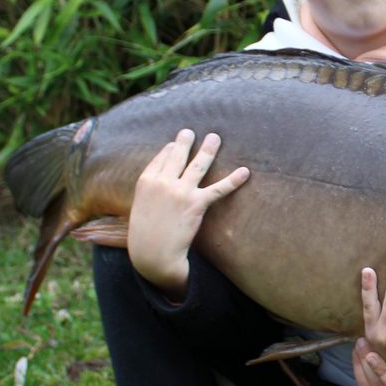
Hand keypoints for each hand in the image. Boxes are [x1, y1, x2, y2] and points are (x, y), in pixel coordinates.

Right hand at [126, 129, 247, 298]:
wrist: (152, 254)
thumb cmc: (145, 235)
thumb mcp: (139, 206)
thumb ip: (149, 191)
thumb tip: (160, 182)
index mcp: (146, 181)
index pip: (160, 159)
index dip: (169, 150)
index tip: (173, 144)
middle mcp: (163, 182)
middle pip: (177, 156)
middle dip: (185, 141)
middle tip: (190, 131)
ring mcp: (180, 192)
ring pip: (198, 165)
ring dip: (209, 149)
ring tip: (215, 137)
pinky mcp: (196, 204)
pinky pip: (218, 188)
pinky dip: (233, 180)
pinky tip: (245, 171)